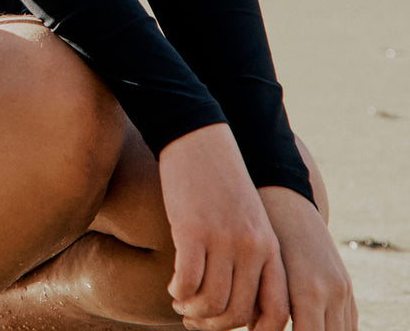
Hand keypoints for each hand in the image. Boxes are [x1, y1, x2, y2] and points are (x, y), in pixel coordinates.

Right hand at [158, 124, 289, 330]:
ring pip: (211, 302)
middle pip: (237, 313)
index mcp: (269, 247)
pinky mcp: (192, 229)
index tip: (229, 324)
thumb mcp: (247, 219)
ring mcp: (222, 239)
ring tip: (181, 302)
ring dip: (193, 310)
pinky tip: (173, 286)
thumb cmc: (219, 181)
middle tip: (195, 318)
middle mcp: (250, 248)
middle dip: (213, 324)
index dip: (253, 330)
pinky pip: (187, 280)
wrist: (198, 138)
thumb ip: (251, 256)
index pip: (275, 313)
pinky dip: (178, 291)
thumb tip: (239, 302)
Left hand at [259, 186, 357, 330]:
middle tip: (274, 328)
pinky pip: (349, 324)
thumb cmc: (261, 234)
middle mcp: (332, 291)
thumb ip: (260, 305)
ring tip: (293, 325)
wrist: (284, 201)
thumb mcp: (258, 269)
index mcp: (308, 290)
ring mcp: (344, 289)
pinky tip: (310, 327)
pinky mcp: (347, 287)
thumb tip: (252, 328)